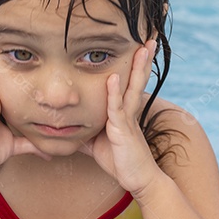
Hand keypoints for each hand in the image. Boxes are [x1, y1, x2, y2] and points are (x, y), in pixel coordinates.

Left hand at [79, 39, 163, 195]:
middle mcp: (129, 111)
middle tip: (149, 37)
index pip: (129, 83)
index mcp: (124, 112)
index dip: (135, 65)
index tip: (139, 46)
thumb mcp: (98, 143)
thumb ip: (87, 131)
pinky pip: (117, 108)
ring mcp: (127, 119)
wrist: (139, 180)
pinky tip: (115, 77)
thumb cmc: (121, 162)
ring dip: (138, 66)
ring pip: (132, 87)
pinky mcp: (123, 130)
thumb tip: (69, 128)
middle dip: (142, 58)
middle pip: (136, 79)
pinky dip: (115, 92)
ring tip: (143, 46)